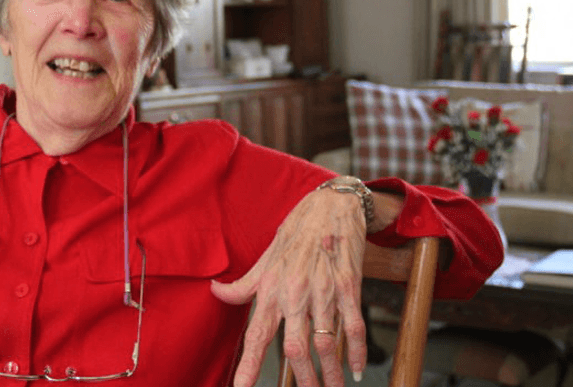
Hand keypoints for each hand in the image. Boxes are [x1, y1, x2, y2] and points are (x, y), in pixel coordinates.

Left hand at [210, 189, 367, 386]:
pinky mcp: (349, 285)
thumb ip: (243, 283)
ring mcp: (324, 291)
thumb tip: (215, 291)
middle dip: (301, 379)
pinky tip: (356, 369)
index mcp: (272, 288)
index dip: (249, 364)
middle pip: (295, 347)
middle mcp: (295, 293)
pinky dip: (357, 350)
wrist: (331, 203)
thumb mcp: (266, 256)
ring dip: (330, 372)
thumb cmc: (296, 230)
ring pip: (326, 341)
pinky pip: (354, 325)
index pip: (256, 333)